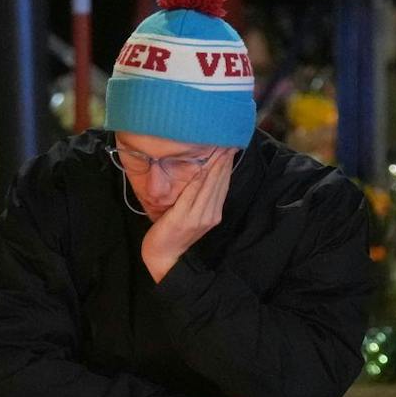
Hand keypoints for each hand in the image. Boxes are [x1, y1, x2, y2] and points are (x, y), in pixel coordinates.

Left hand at [141, 148, 235, 282]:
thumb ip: (197, 199)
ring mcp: (199, 217)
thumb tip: (200, 176)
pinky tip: (205, 165)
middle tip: (229, 139)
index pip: (223, 184)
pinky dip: (201, 178)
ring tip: (221, 146)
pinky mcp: (184, 218)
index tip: (231, 145)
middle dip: (224, 160)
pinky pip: (194, 194)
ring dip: (216, 164)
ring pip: (210, 185)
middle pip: (220, 182)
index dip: (227, 164)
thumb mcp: (190, 215)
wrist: (164, 258)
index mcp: (213, 213)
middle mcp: (210, 214)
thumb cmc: (172, 234)